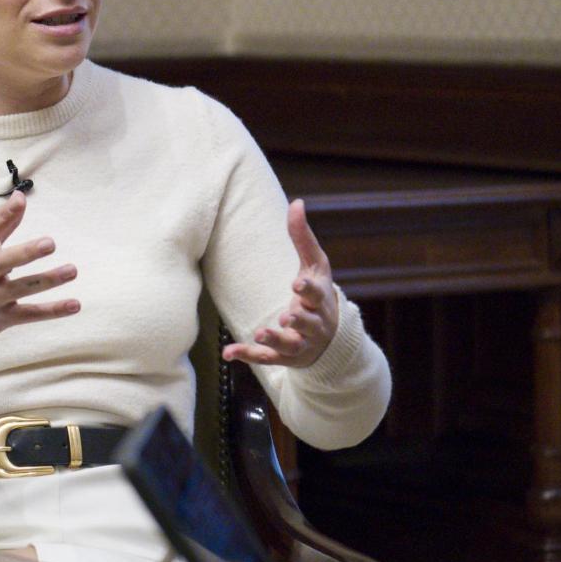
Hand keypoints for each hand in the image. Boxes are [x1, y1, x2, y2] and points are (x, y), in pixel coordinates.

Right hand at [0, 191, 79, 343]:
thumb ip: (1, 228)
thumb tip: (20, 199)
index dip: (3, 216)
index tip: (20, 200)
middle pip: (3, 262)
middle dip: (26, 253)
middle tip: (50, 243)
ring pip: (21, 288)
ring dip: (48, 280)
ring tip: (72, 270)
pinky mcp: (2, 318)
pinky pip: (30, 314)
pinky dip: (53, 310)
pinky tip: (74, 304)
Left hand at [222, 198, 340, 368]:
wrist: (330, 339)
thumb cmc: (318, 294)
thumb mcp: (314, 266)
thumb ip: (302, 237)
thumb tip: (296, 202)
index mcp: (320, 299)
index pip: (317, 293)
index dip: (309, 290)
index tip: (298, 284)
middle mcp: (313, 324)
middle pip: (308, 323)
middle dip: (299, 319)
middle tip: (288, 315)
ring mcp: (300, 342)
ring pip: (289, 344)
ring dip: (275, 338)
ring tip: (261, 331)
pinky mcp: (285, 357)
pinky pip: (267, 358)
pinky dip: (248, 355)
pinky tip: (230, 352)